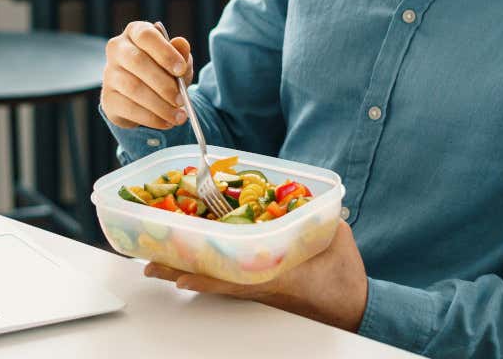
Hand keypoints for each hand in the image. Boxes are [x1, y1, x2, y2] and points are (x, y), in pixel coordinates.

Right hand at [101, 20, 193, 129]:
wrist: (145, 96)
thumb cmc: (163, 70)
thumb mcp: (177, 61)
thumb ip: (180, 53)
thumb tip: (181, 43)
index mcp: (135, 33)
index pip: (146, 35)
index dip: (164, 52)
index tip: (181, 69)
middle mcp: (118, 49)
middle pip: (138, 62)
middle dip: (163, 83)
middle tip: (181, 99)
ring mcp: (109, 74)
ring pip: (133, 88)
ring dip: (160, 105)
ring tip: (178, 116)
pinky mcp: (108, 98)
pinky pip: (129, 108)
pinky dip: (151, 118)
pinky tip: (166, 122)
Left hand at [144, 220, 368, 331]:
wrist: (352, 305)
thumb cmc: (344, 277)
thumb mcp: (334, 239)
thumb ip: (314, 216)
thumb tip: (301, 197)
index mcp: (278, 276)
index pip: (237, 279)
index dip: (207, 278)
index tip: (180, 276)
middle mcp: (261, 284)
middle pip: (215, 278)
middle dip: (181, 270)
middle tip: (150, 264)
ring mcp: (258, 287)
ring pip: (216, 278)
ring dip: (187, 269)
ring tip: (157, 263)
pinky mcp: (261, 287)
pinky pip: (228, 278)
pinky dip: (206, 269)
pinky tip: (187, 266)